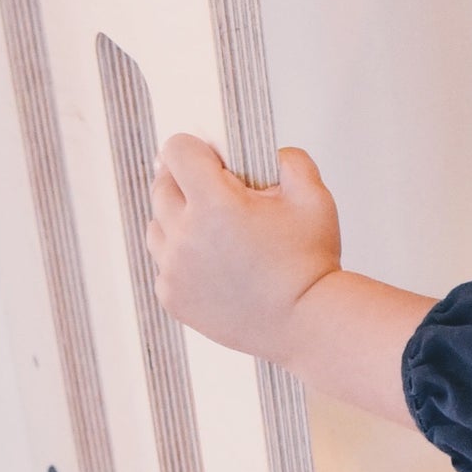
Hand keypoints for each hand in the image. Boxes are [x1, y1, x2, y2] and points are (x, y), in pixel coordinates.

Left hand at [149, 136, 340, 362]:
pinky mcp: (172, 297)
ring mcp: (173, 270)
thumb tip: (269, 154)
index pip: (177, 151)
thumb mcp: (314, 197)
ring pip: (157, 226)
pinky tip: (216, 264)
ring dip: (178, 219)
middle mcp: (184, 235)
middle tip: (216, 191)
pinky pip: (164, 264)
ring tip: (215, 232)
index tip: (213, 158)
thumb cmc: (311, 262)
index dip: (196, 148)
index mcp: (214, 204)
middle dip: (186, 180)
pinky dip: (181, 259)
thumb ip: (290, 160)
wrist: (307, 324)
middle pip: (161, 185)